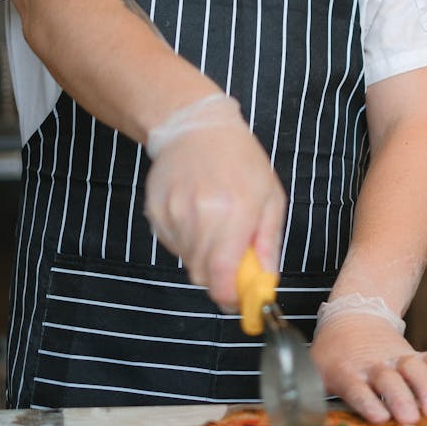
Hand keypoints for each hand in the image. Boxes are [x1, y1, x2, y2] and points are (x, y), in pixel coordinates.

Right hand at [143, 94, 286, 309]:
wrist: (196, 127)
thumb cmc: (240, 160)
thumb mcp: (270, 198)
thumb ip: (268, 244)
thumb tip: (266, 284)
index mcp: (233, 213)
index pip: (222, 278)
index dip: (230, 297)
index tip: (240, 298)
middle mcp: (199, 216)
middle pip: (203, 276)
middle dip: (220, 277)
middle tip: (234, 258)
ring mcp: (173, 214)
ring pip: (188, 261)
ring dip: (205, 256)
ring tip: (215, 223)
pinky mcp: (155, 212)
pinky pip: (173, 245)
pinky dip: (187, 240)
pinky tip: (196, 214)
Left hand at [310, 314, 426, 423]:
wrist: (353, 317)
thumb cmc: (333, 356)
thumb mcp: (315, 372)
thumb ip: (310, 399)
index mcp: (347, 372)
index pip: (356, 387)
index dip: (367, 401)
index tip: (378, 416)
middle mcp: (374, 365)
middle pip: (389, 378)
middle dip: (400, 397)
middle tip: (412, 417)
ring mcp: (398, 359)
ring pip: (415, 368)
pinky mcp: (416, 356)